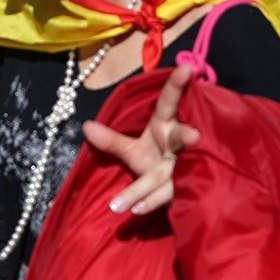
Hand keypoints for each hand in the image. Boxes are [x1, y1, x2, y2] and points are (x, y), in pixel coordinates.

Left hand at [82, 62, 200, 216]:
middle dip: (187, 134)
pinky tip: (136, 211)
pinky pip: (168, 197)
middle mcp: (179, 145)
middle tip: (194, 136)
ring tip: (134, 203)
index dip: (178, 85)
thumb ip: (111, 141)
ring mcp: (185, 168)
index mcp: (167, 127)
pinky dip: (150, 203)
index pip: (170, 102)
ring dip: (148, 188)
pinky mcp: (185, 189)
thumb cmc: (158, 163)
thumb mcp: (134, 151)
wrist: (181, 192)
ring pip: (168, 175)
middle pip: (181, 136)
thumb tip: (85, 126)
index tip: (188, 68)